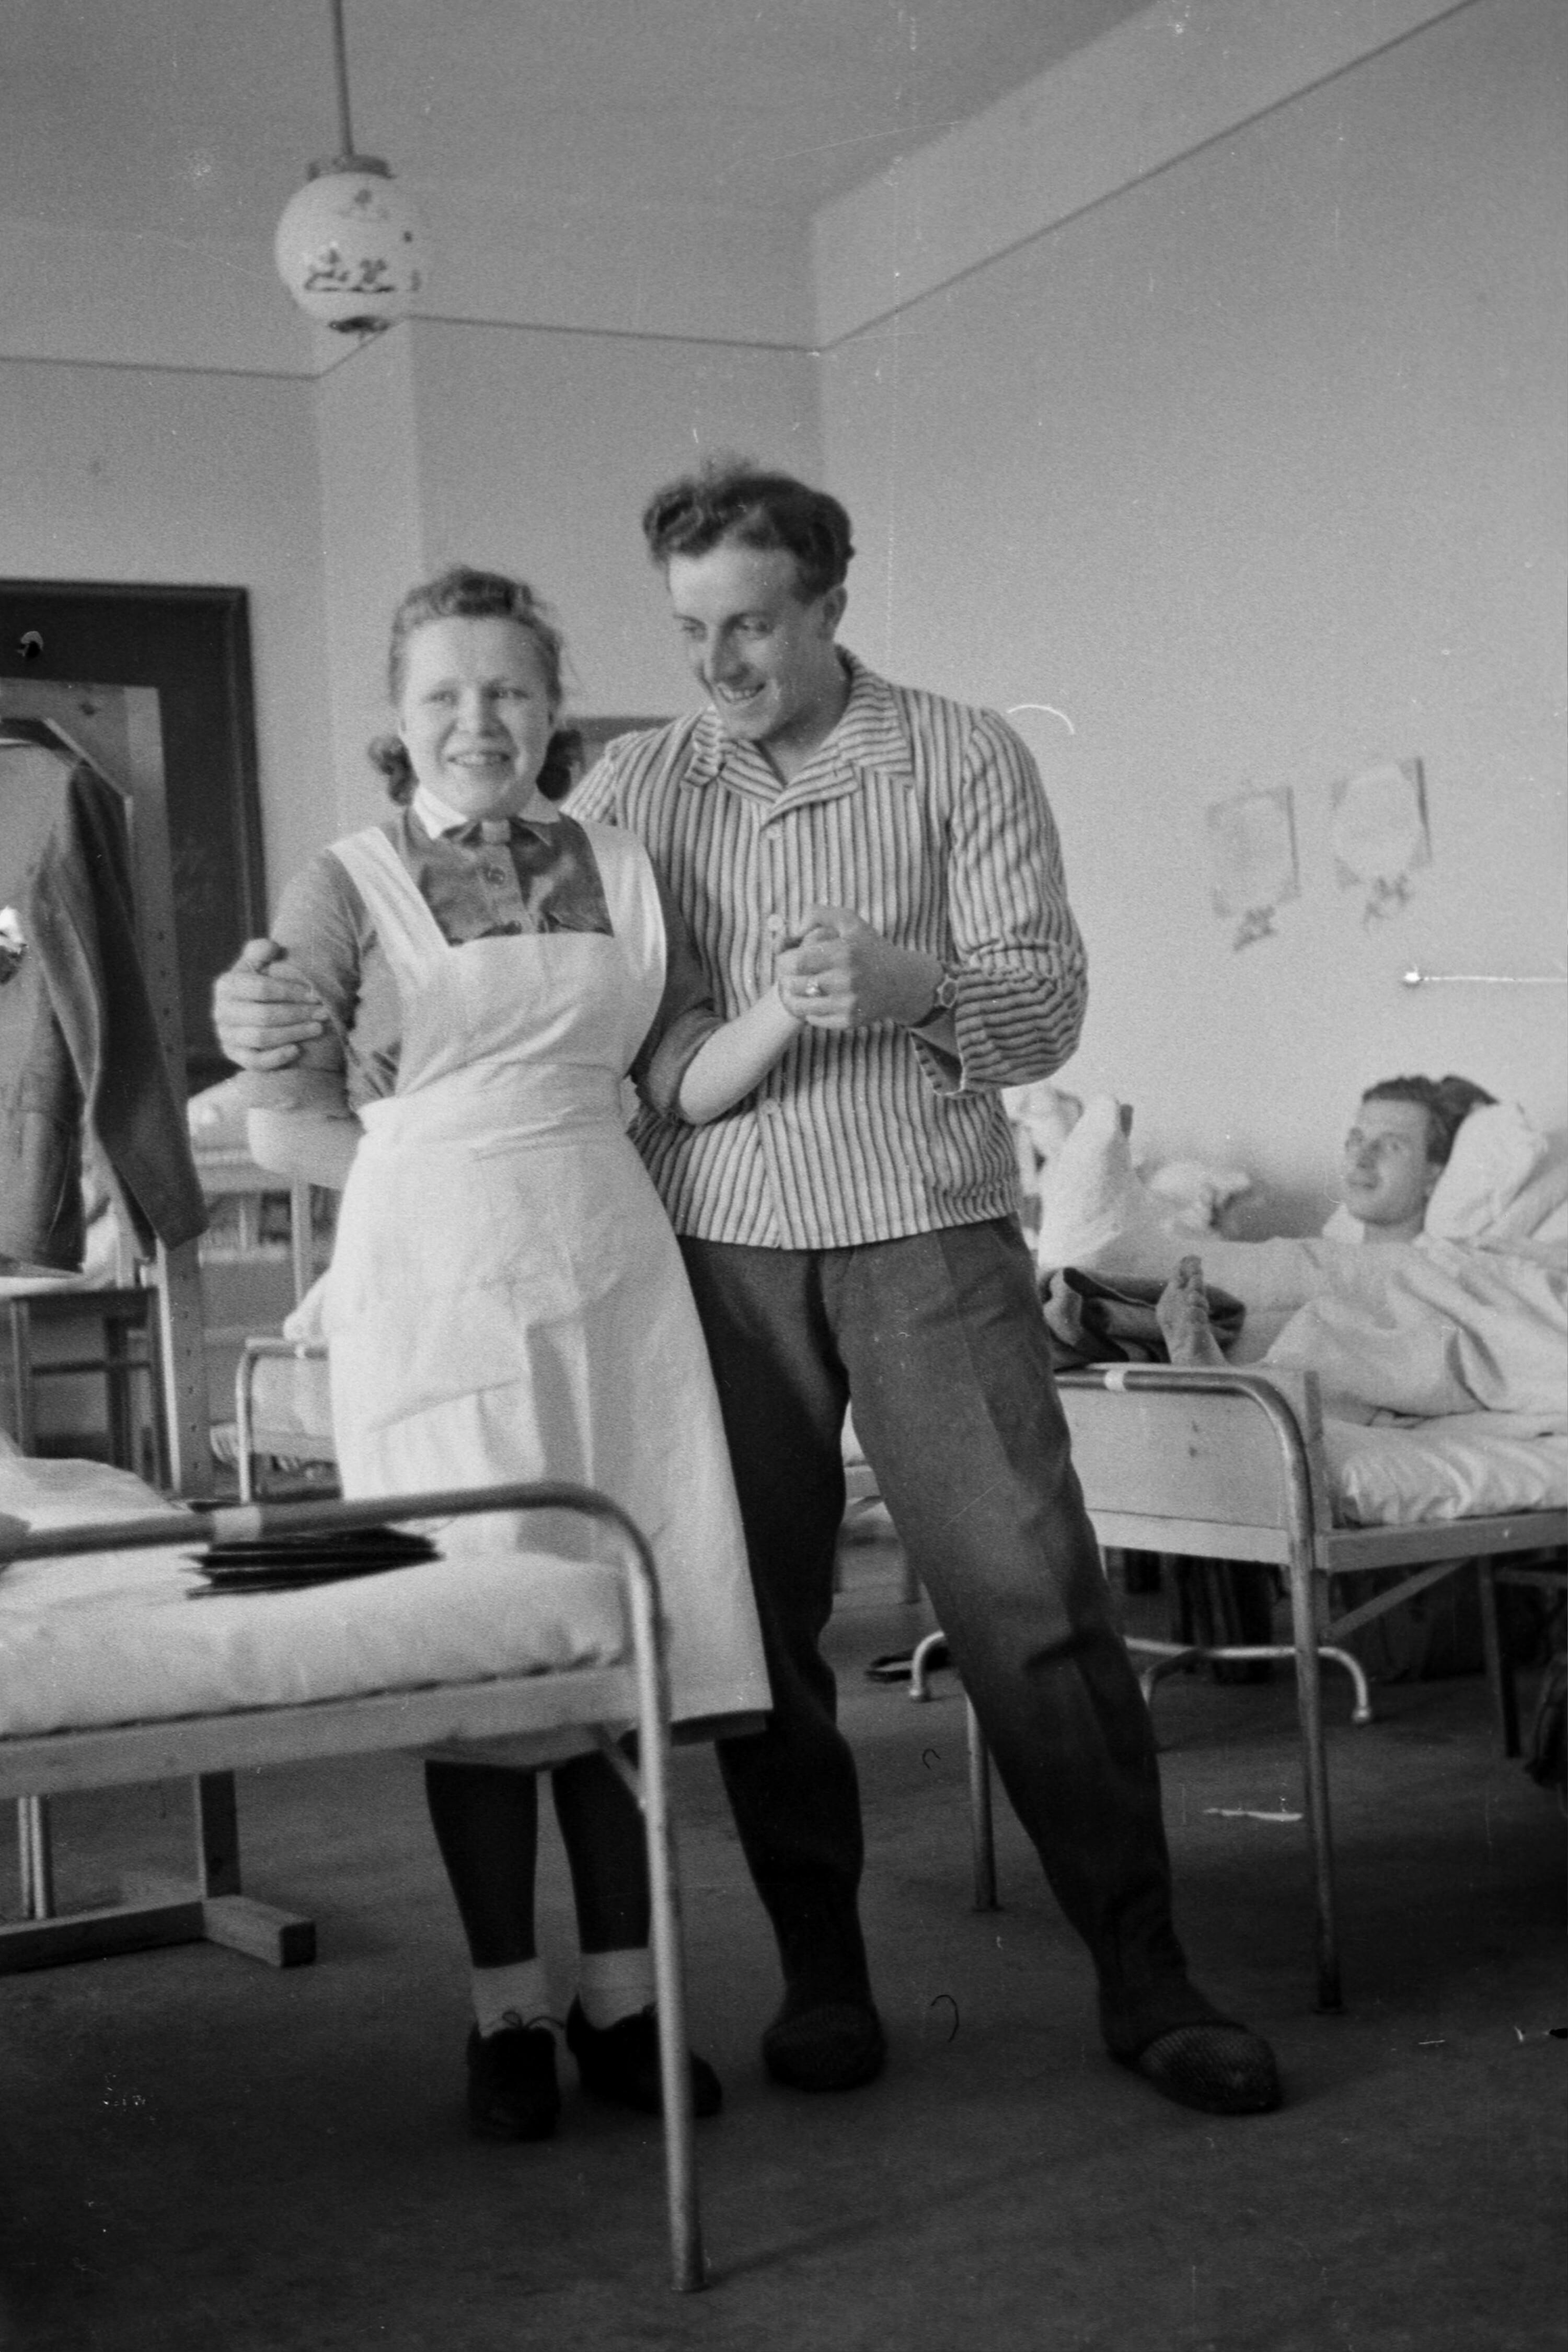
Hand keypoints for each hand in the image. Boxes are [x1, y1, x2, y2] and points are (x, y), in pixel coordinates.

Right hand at [212, 939, 326, 1070]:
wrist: (250, 1009)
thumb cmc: (260, 984)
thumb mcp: (257, 964)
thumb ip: (260, 952)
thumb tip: (272, 947)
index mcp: (227, 985)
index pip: (261, 988)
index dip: (291, 992)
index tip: (316, 994)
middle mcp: (221, 1011)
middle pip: (264, 1015)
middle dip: (298, 1014)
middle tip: (323, 1012)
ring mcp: (226, 1035)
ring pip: (261, 1038)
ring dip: (293, 1033)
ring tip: (318, 1027)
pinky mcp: (234, 1056)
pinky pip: (254, 1062)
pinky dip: (277, 1057)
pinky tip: (297, 1050)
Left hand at [775, 905, 942, 1029]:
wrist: (900, 981)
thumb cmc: (867, 948)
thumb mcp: (848, 921)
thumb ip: (817, 914)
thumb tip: (791, 930)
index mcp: (844, 952)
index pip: (795, 961)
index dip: (782, 960)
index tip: (785, 959)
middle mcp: (846, 979)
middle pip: (793, 984)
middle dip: (785, 978)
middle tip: (789, 974)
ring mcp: (848, 1003)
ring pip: (800, 1006)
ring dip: (792, 997)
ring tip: (798, 988)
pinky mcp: (849, 1021)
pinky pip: (813, 1019)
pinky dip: (809, 1010)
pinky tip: (816, 1000)